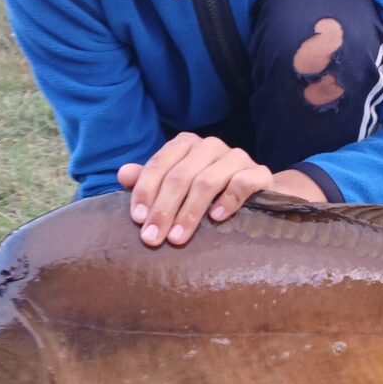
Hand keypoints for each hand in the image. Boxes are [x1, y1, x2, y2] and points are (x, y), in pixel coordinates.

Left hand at [117, 132, 272, 246]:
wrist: (257, 193)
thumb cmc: (207, 191)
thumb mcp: (175, 185)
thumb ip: (149, 180)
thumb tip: (123, 174)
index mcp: (185, 145)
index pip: (159, 164)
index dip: (145, 191)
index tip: (138, 220)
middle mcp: (209, 145)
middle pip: (180, 176)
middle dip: (164, 209)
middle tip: (153, 238)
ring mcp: (236, 156)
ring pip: (207, 181)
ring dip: (189, 212)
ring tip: (177, 238)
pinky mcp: (259, 173)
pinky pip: (242, 182)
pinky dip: (227, 200)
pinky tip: (216, 218)